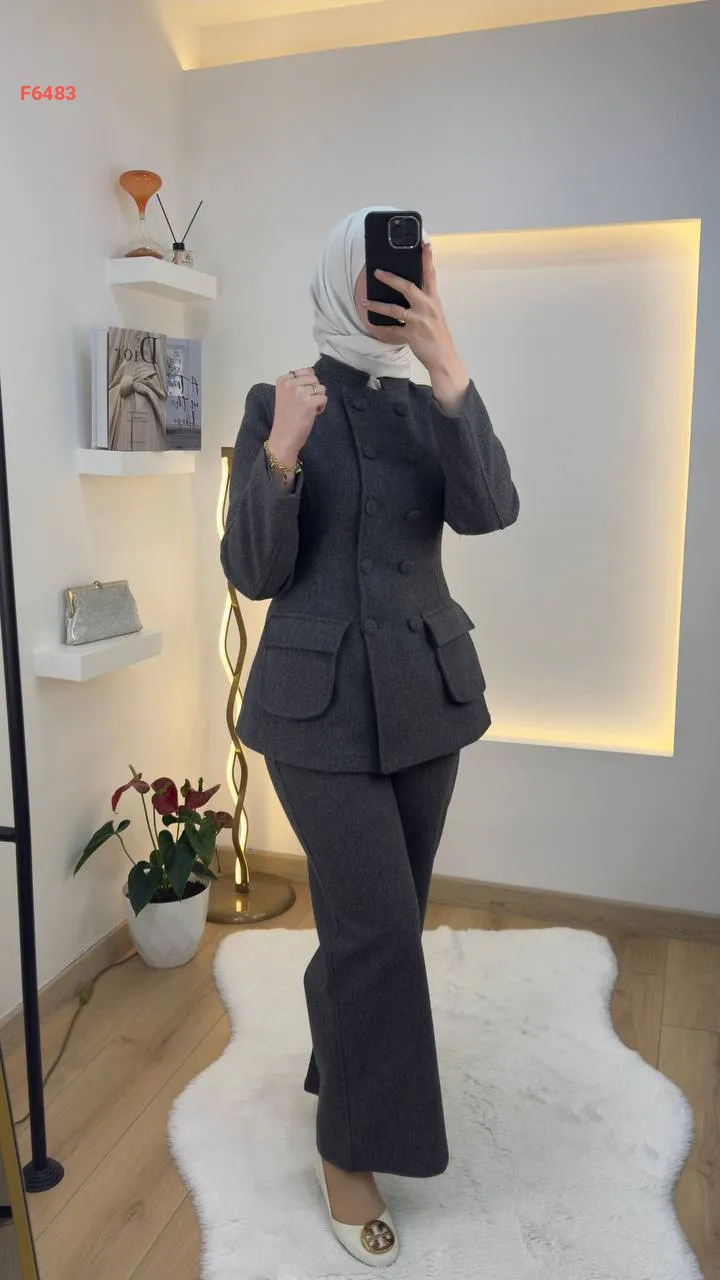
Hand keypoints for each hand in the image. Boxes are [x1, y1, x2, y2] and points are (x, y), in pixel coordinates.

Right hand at [269, 368, 326, 454]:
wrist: (283, 437)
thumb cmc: (286, 419)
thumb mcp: (285, 395)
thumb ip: (296, 383)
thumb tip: (312, 373)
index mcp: (282, 380)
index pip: (306, 371)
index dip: (307, 385)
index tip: (299, 397)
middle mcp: (290, 384)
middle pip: (315, 379)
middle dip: (314, 391)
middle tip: (304, 405)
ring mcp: (299, 393)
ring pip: (321, 388)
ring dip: (318, 399)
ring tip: (307, 409)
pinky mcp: (309, 403)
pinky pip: (324, 398)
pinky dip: (321, 407)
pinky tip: (312, 414)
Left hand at [364, 243, 469, 412]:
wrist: (444, 358)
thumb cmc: (437, 336)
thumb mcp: (434, 314)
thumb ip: (424, 301)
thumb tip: (407, 290)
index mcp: (434, 300)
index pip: (430, 275)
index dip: (427, 258)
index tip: (424, 243)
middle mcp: (427, 308)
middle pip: (408, 287)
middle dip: (391, 279)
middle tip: (377, 271)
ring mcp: (419, 322)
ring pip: (395, 310)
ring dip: (379, 305)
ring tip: (366, 301)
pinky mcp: (412, 335)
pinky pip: (392, 330)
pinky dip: (381, 327)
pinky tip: (372, 323)